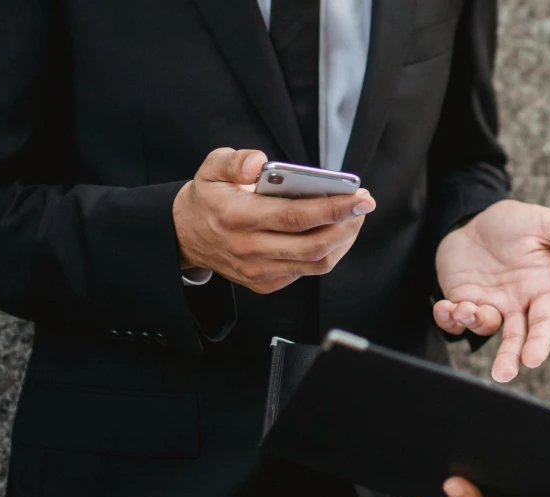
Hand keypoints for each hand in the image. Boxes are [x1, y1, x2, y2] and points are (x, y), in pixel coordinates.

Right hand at [173, 148, 375, 293]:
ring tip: (354, 217)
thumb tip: (260, 163)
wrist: (185, 236)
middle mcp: (249, 250)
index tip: (360, 197)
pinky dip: (328, 252)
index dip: (332, 208)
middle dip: (347, 225)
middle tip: (364, 204)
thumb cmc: (208, 198)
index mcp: (237, 218)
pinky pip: (306, 271)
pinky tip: (334, 232)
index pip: (294, 217)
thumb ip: (235, 160)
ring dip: (342, 240)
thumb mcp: (211, 168)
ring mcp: (258, 271)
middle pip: (313, 245)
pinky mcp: (265, 283)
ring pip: (315, 263)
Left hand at [434, 200, 549, 381]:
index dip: (540, 342)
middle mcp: (514, 303)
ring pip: (483, 327)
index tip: (533, 360)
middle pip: (515, 339)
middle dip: (509, 358)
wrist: (475, 215)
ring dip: (473, 322)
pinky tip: (444, 308)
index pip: (544, 324)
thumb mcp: (546, 222)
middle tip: (503, 374)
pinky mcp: (461, 298)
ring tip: (465, 308)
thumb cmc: (515, 221)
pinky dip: (448, 319)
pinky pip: (454, 319)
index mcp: (538, 290)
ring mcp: (487, 303)